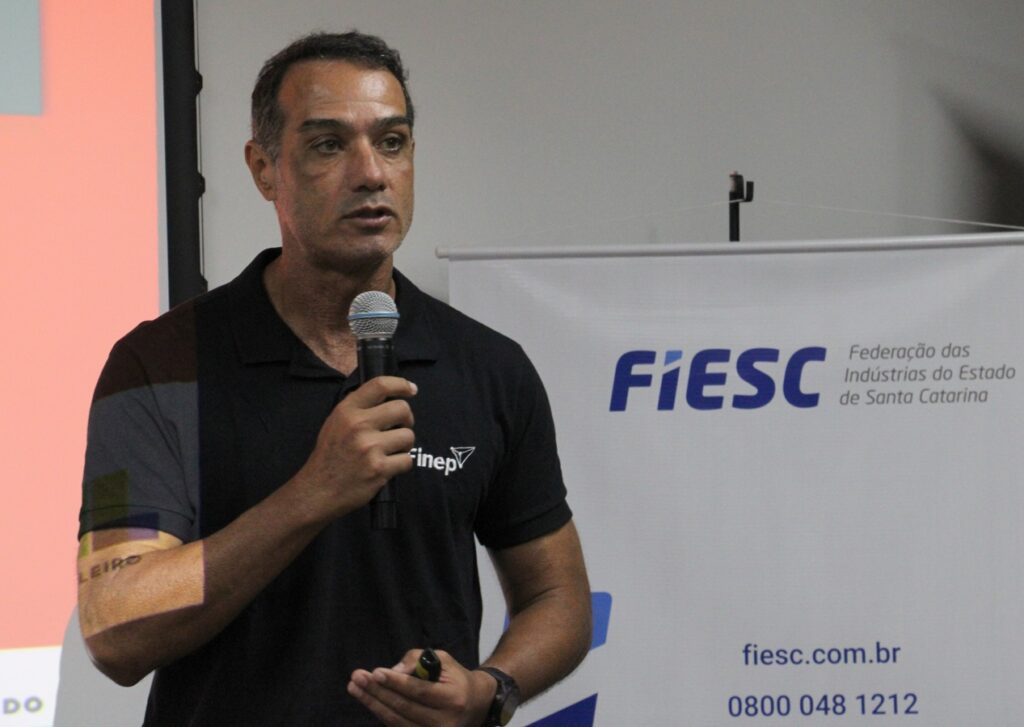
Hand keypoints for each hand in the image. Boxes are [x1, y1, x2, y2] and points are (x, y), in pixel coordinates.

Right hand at [295, 376, 416, 519]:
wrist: (318, 490)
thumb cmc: (329, 456)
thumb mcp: (335, 423)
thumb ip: (358, 408)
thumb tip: (390, 396)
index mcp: (346, 411)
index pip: (380, 385)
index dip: (401, 384)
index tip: (411, 389)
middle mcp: (358, 425)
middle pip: (402, 409)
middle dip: (407, 419)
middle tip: (400, 428)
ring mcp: (370, 447)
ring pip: (408, 436)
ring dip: (404, 445)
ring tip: (390, 451)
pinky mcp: (379, 469)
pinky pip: (408, 460)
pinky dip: (402, 464)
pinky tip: (388, 466)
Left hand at [347, 648, 495, 726]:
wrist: (476, 705)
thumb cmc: (455, 678)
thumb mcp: (443, 660)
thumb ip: (417, 661)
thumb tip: (393, 673)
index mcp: (453, 698)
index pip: (420, 691)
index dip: (396, 683)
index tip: (375, 672)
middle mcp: (445, 722)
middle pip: (404, 708)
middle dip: (378, 692)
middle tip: (357, 678)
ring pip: (397, 721)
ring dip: (373, 704)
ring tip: (356, 688)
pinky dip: (382, 715)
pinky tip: (369, 701)